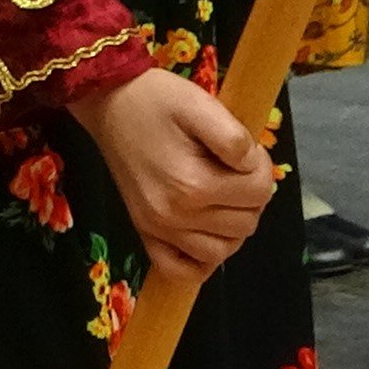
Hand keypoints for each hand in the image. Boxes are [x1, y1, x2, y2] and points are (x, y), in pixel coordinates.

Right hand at [74, 68, 276, 279]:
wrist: (107, 101)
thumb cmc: (155, 99)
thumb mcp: (199, 104)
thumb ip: (234, 138)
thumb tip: (251, 168)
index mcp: (193, 184)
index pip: (260, 191)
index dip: (260, 166)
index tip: (243, 149)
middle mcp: (175, 215)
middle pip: (247, 222)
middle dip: (249, 194)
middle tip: (230, 166)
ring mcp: (158, 228)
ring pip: (223, 249)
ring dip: (232, 224)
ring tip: (219, 193)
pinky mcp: (145, 230)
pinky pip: (182, 269)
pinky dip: (200, 261)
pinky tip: (204, 233)